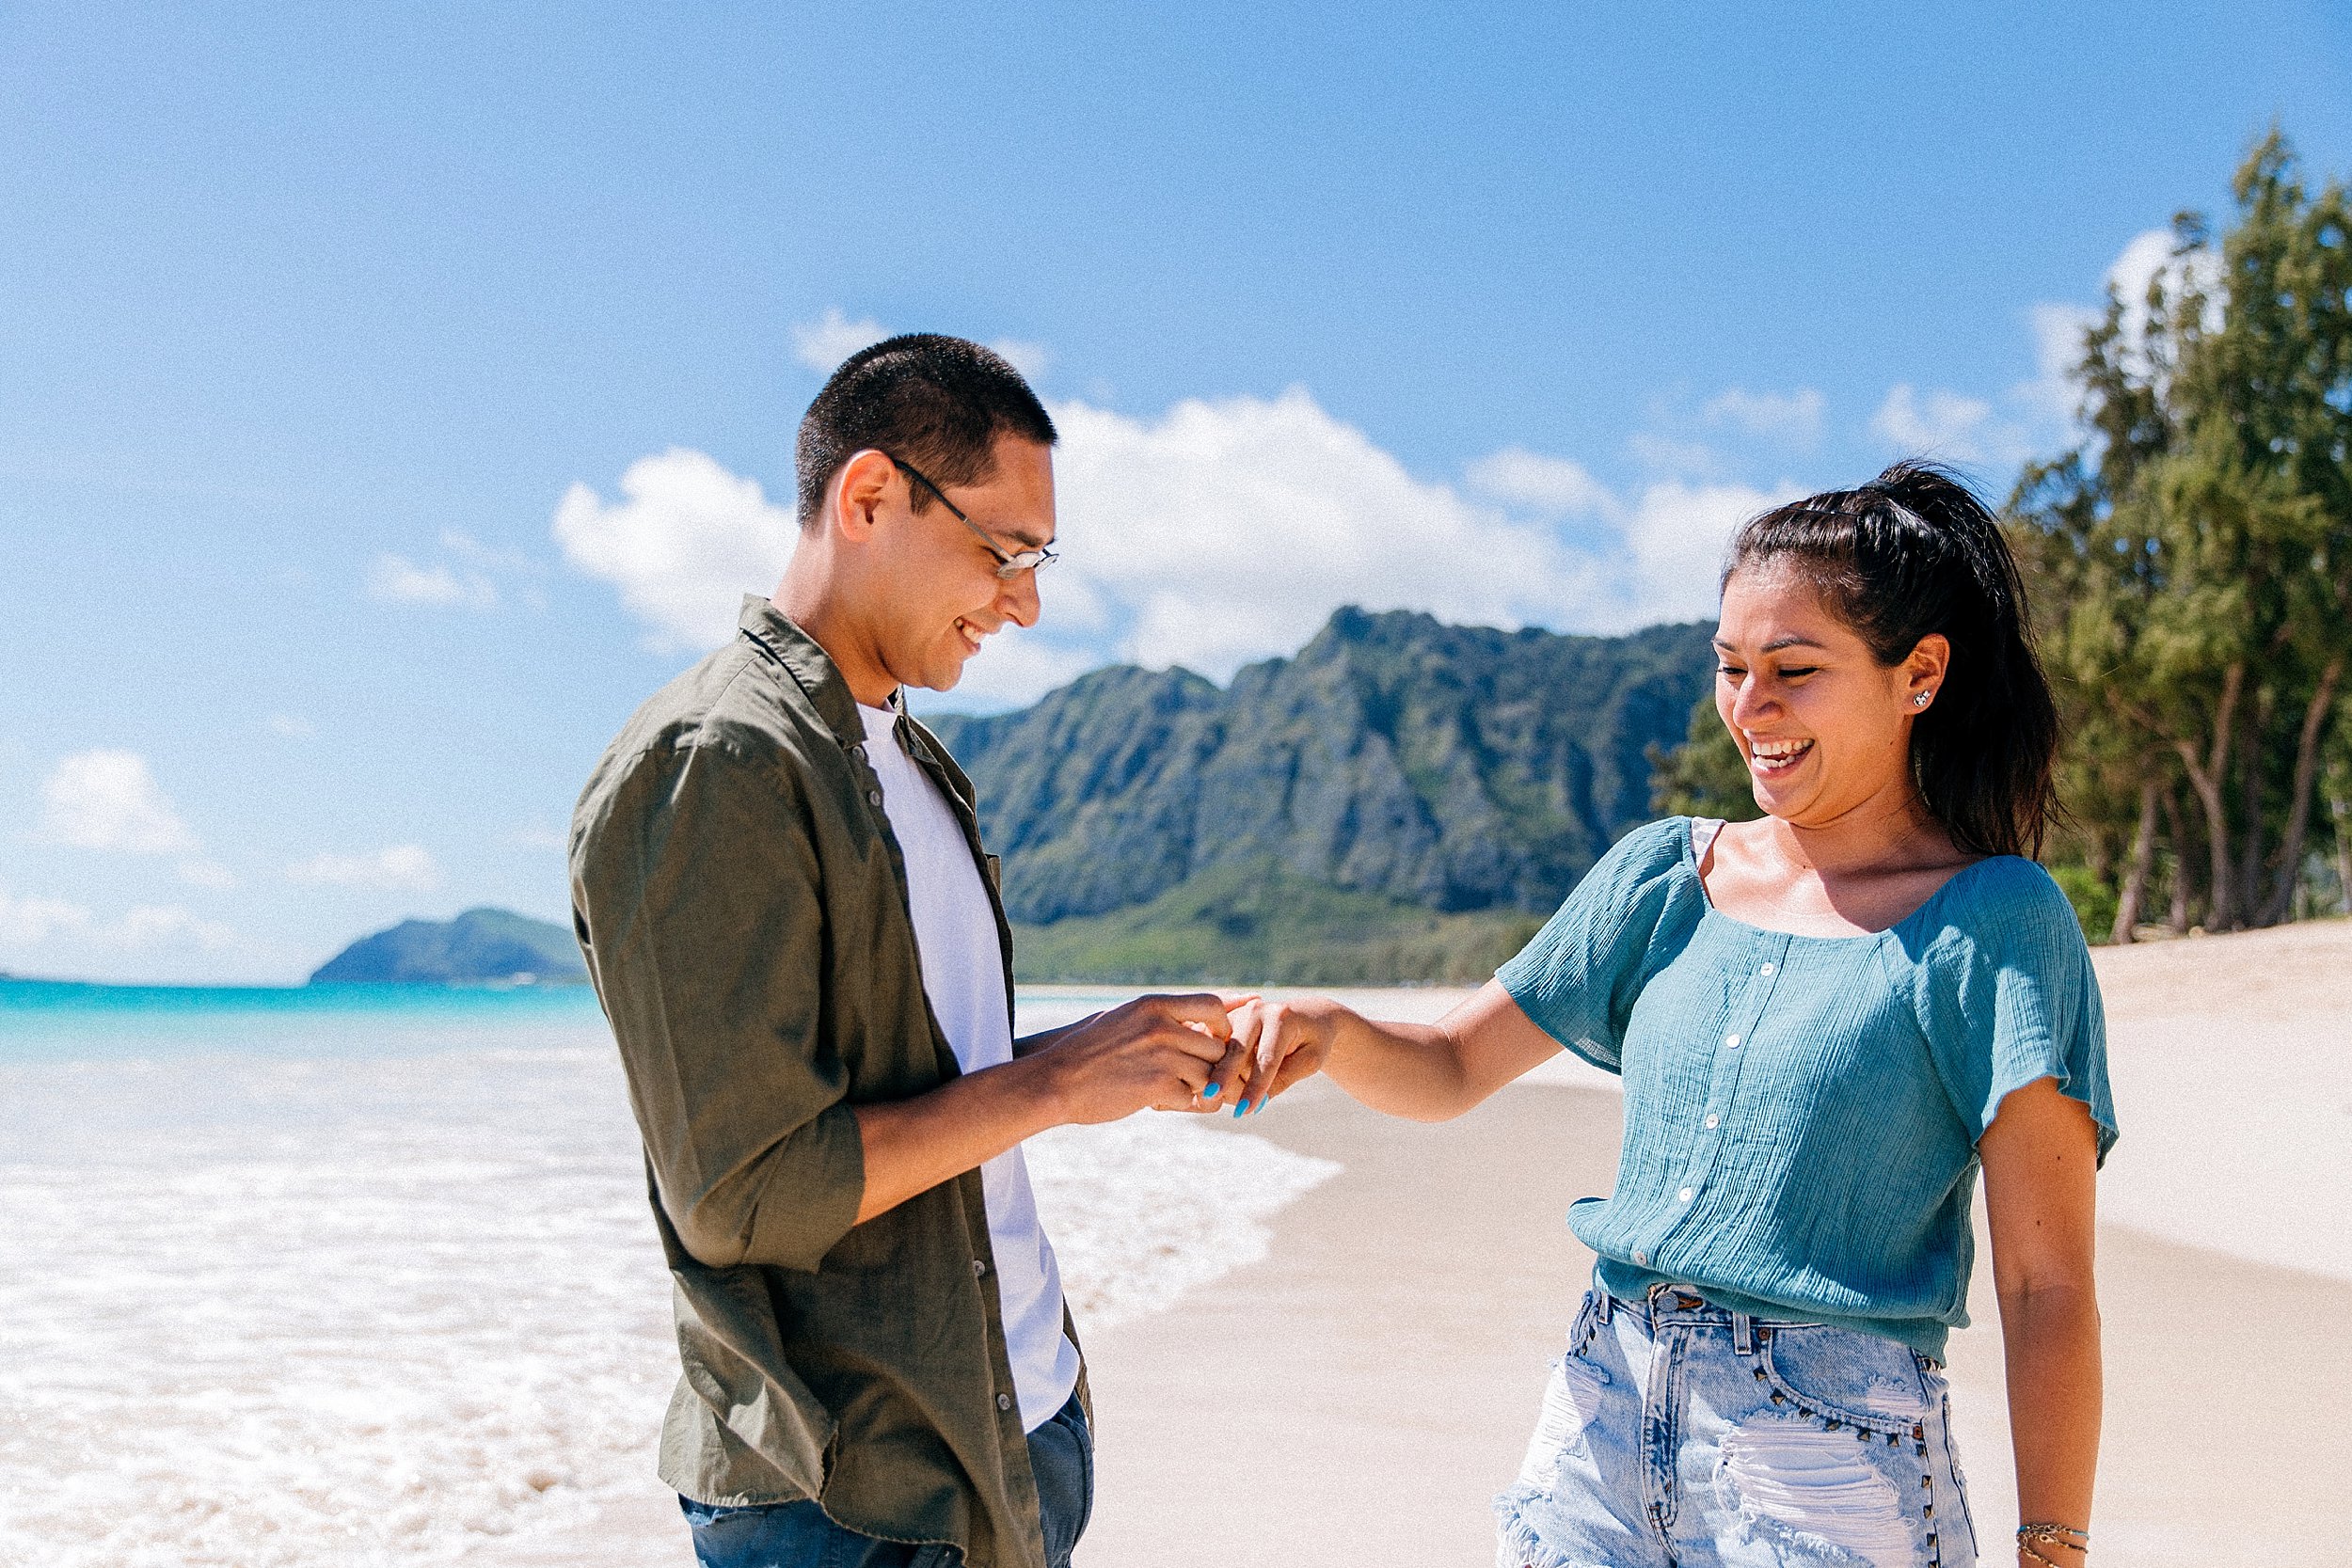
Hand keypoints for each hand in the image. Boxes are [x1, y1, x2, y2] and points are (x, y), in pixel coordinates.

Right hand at [1033, 994, 1233, 1123]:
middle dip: (1211, 1065)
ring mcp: (1161, 1056)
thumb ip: (1160, 1016)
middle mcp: (1161, 1027)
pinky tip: (1156, 1102)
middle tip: (1192, 1075)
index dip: (1223, 1025)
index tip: (1214, 1039)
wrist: (1055, 1081)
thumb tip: (1202, 1014)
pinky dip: (1180, 1104)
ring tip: (1172, 1090)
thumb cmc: (1088, 1052)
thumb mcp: (1124, 1019)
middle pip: (1216, 1047)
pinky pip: (1190, 1098)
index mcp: (1153, 1006)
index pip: (1212, 1005)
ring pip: (1208, 1075)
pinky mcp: (1157, 1086)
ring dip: (1196, 1087)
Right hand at [1212, 995, 1340, 1114]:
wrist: (1310, 1015)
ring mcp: (1239, 1012)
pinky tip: (1209, 1081)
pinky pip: (1214, 1042)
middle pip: (1237, 1049)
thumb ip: (1285, 1078)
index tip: (1245, 1110)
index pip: (1266, 1059)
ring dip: (1217, 1071)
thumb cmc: (1313, 1041)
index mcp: (1281, 1017)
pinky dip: (1211, 1061)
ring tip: (1215, 1097)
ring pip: (1221, 1045)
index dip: (1255, 1087)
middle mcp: (1256, 1010)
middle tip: (1212, 1099)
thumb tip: (1257, 1101)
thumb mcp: (1310, 1061)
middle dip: (1225, 1076)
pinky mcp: (1228, 1018)